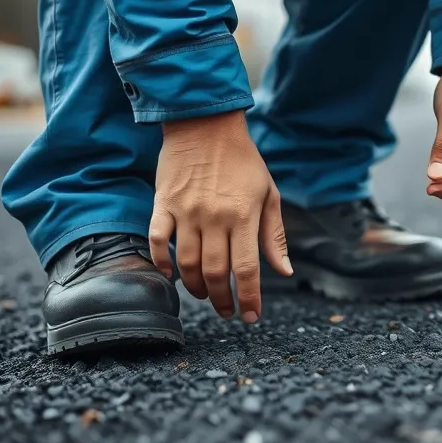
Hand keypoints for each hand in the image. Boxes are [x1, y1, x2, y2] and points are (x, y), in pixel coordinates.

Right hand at [148, 110, 292, 322]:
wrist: (205, 126)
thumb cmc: (243, 162)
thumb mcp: (269, 194)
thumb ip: (274, 235)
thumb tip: (284, 271)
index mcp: (244, 216)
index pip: (247, 268)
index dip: (248, 297)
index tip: (250, 316)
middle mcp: (214, 217)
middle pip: (215, 272)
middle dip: (222, 300)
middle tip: (227, 311)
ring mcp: (186, 212)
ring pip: (187, 263)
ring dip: (196, 287)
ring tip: (206, 295)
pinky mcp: (163, 204)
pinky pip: (158, 241)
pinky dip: (162, 262)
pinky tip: (171, 275)